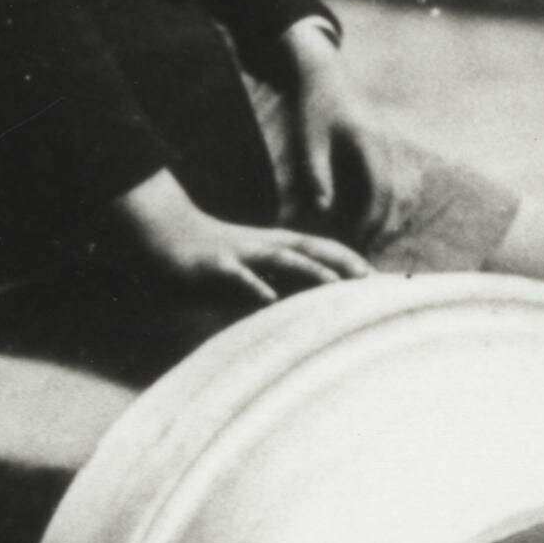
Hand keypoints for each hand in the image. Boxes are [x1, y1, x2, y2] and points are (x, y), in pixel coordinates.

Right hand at [111, 173, 371, 305]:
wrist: (164, 237)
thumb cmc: (211, 260)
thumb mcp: (249, 272)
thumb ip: (277, 284)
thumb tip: (305, 305)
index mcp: (274, 246)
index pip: (319, 249)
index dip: (348, 260)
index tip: (378, 278)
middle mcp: (262, 246)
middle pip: (309, 249)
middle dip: (340, 263)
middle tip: (371, 281)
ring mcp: (239, 254)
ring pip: (279, 259)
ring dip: (308, 271)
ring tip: (334, 285)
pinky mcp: (213, 266)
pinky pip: (236, 276)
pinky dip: (253, 285)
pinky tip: (268, 298)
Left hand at [278, 30, 389, 232]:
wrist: (326, 74)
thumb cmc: (313, 107)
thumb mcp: (309, 140)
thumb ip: (317, 174)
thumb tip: (324, 211)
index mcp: (370, 142)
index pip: (380, 190)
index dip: (371, 220)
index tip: (357, 241)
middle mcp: (388, 144)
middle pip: (396, 195)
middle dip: (383, 225)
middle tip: (364, 249)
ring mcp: (393, 144)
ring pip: (403, 190)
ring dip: (391, 216)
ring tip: (371, 239)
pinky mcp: (390, 147)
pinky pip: (400, 181)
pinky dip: (392, 203)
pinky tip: (377, 218)